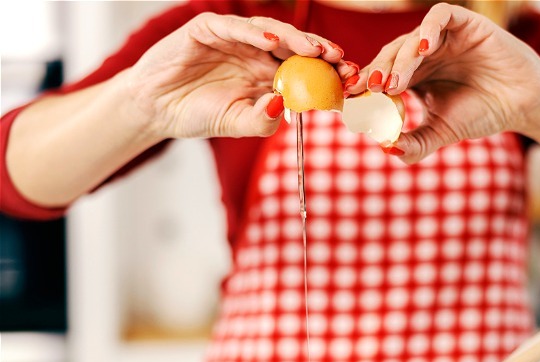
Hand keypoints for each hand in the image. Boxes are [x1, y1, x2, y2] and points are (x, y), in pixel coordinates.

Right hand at [126, 13, 354, 138]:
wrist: (155, 109)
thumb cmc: (198, 115)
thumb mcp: (237, 124)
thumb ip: (263, 119)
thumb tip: (286, 105)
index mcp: (269, 74)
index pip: (305, 68)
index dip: (327, 71)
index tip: (349, 80)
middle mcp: (256, 52)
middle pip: (296, 46)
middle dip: (321, 52)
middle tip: (340, 60)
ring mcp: (234, 38)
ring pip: (271, 31)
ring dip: (295, 38)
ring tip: (314, 50)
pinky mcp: (209, 28)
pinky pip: (235, 26)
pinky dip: (254, 31)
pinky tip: (272, 41)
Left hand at [348, 3, 539, 163]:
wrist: (522, 104)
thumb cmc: (482, 114)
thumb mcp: (442, 132)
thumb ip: (415, 143)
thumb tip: (385, 150)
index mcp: (413, 76)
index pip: (381, 75)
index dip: (365, 85)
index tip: (352, 100)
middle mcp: (423, 54)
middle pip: (390, 56)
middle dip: (378, 72)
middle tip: (373, 89)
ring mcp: (442, 37)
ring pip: (411, 39)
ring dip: (400, 59)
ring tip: (396, 82)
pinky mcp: (463, 23)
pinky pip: (440, 16)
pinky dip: (429, 29)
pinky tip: (424, 47)